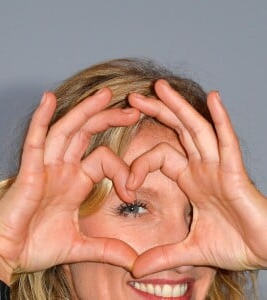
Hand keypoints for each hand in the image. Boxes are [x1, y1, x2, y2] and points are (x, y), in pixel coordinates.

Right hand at [0, 88, 139, 282]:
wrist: (5, 257)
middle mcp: (62, 169)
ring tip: (105, 95)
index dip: (122, 170)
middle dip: (109, 119)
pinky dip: (41, 120)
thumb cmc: (35, 247)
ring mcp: (45, 167)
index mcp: (75, 181)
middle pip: (86, 134)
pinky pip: (35, 141)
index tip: (132, 191)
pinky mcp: (28, 172)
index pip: (104, 159)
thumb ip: (108, 250)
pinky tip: (48, 99)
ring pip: (66, 130)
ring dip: (85, 111)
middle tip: (132, 109)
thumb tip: (135, 262)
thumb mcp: (80, 246)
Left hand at [127, 80, 266, 276]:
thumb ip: (163, 256)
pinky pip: (228, 142)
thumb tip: (135, 270)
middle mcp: (202, 167)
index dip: (139, 165)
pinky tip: (213, 99)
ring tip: (160, 87)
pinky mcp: (236, 173)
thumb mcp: (190, 250)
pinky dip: (221, 120)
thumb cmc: (234, 244)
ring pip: (196, 129)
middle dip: (155, 112)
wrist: (266, 253)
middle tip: (132, 98)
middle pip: (176, 131)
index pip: (159, 157)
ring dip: (178, 107)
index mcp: (190, 179)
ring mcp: (219, 166)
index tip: (126, 184)